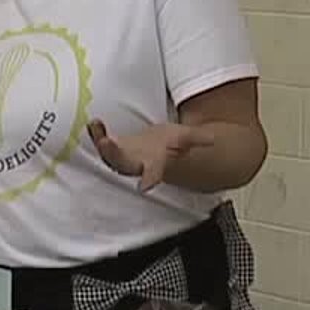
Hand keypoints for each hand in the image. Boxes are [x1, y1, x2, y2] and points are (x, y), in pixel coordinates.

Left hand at [88, 119, 213, 192]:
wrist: (161, 152)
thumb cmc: (173, 146)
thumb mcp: (186, 139)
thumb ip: (198, 139)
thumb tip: (214, 139)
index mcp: (156, 164)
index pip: (153, 174)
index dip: (149, 179)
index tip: (145, 186)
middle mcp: (137, 164)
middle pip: (123, 164)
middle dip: (114, 154)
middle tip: (106, 142)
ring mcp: (123, 157)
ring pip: (109, 156)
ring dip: (100, 142)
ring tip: (96, 126)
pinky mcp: (114, 148)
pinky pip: (102, 142)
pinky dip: (97, 133)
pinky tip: (94, 122)